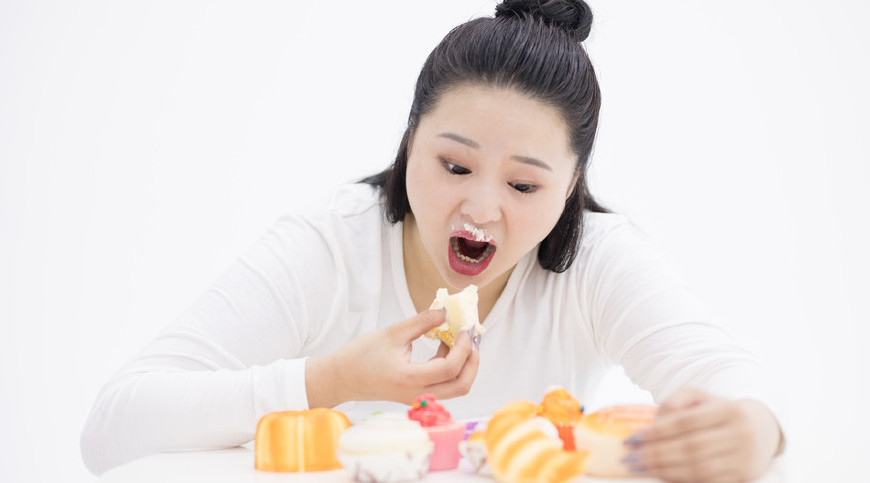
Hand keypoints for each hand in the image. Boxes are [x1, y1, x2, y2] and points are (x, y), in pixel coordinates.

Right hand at [305, 309, 479, 406]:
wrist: (341, 378)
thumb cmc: (361, 355)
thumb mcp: (392, 333)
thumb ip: (421, 322)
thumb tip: (445, 312)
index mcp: (410, 379)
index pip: (449, 368)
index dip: (464, 348)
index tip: (466, 329)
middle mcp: (417, 393)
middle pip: (461, 386)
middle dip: (473, 362)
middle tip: (472, 339)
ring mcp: (418, 397)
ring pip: (455, 388)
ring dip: (464, 365)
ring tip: (458, 339)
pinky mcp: (417, 395)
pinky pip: (444, 385)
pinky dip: (451, 367)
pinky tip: (443, 346)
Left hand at [623, 387, 782, 481]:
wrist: (760, 430)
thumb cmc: (718, 411)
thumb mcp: (699, 397)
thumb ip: (675, 401)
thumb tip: (655, 422)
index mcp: (727, 410)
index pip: (685, 422)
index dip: (656, 432)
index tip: (632, 439)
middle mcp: (740, 434)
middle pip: (690, 448)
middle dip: (656, 455)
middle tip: (630, 458)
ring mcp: (743, 459)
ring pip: (698, 470)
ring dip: (664, 471)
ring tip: (640, 469)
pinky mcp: (743, 478)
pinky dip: (681, 481)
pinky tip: (662, 477)